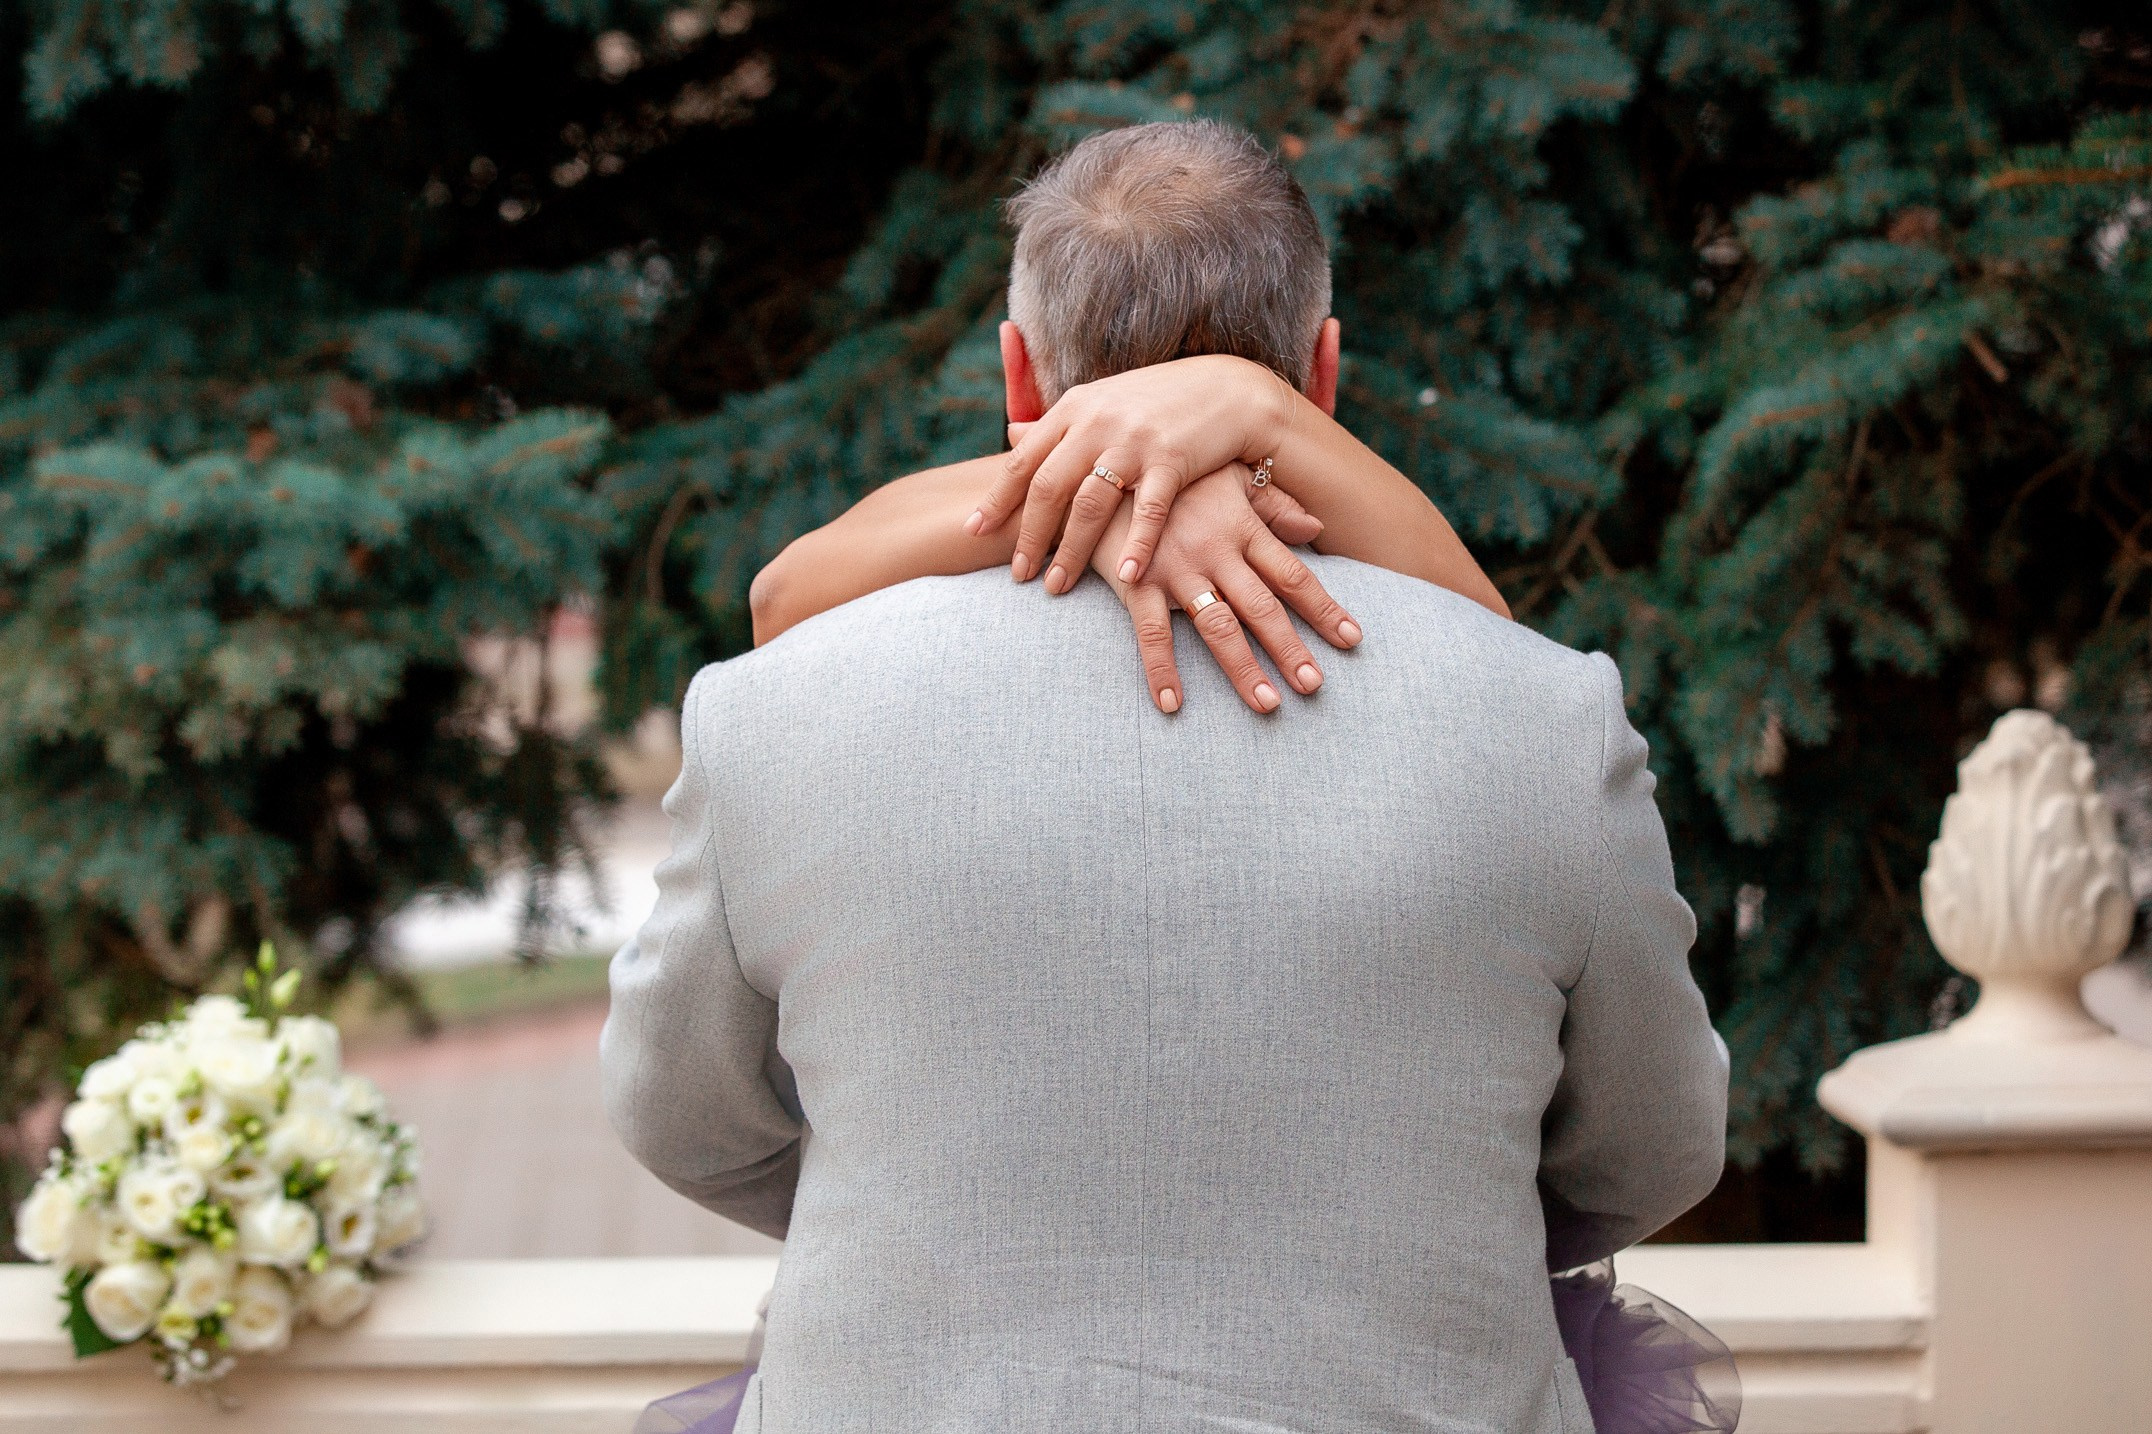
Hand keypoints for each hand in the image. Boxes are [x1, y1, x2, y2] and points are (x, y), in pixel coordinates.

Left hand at [970, 355, 1289, 589]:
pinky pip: (1148, 512)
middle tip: (1018, 575)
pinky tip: (1126, 578)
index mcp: (1074, 408)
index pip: (1024, 460)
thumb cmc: (1157, 402)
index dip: (997, 499)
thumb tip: (1009, 433)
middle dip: (1029, 535)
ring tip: (1056, 587)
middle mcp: (1097, 423)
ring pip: (1090, 504)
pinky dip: (1136, 546)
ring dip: (1071, 551)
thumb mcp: (1101, 401)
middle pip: (1049, 487)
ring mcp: (1135, 441)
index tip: (974, 531)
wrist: (1226, 390)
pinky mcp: (1173, 459)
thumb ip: (1058, 423)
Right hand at [1092, 465, 1361, 713]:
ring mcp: (1177, 569)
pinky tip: (1173, 704)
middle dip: (1290, 649)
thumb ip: (1272, 504)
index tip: (1352, 639)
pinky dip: (1162, 669)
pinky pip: (1152, 633)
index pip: (1292, 575)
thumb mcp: (1226, 478)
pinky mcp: (1137, 583)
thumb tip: (1316, 528)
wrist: (1105, 468)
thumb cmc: (1173, 476)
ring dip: (1243, 668)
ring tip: (1267, 704)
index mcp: (1241, 527)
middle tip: (1315, 686)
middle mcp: (1216, 551)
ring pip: (1217, 626)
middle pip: (1262, 608)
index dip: (1323, 608)